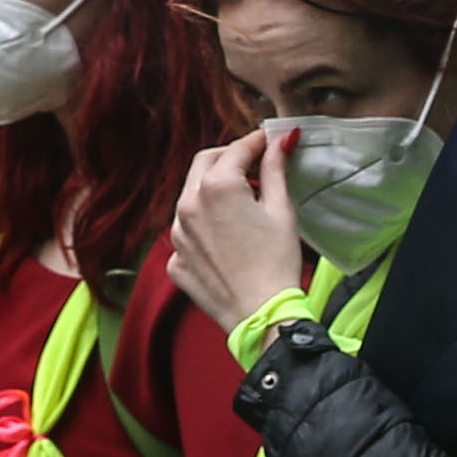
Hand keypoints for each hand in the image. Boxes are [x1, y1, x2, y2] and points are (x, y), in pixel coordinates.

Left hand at [168, 126, 309, 325]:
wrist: (262, 315)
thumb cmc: (276, 263)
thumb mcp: (281, 210)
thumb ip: (275, 170)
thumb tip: (279, 142)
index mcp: (215, 187)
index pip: (235, 149)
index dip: (255, 141)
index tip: (268, 140)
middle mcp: (187, 206)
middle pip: (205, 163)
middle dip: (229, 158)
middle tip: (254, 163)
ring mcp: (177, 235)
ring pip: (192, 196)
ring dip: (213, 190)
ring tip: (242, 201)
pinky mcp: (176, 260)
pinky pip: (188, 231)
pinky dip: (205, 225)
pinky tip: (228, 237)